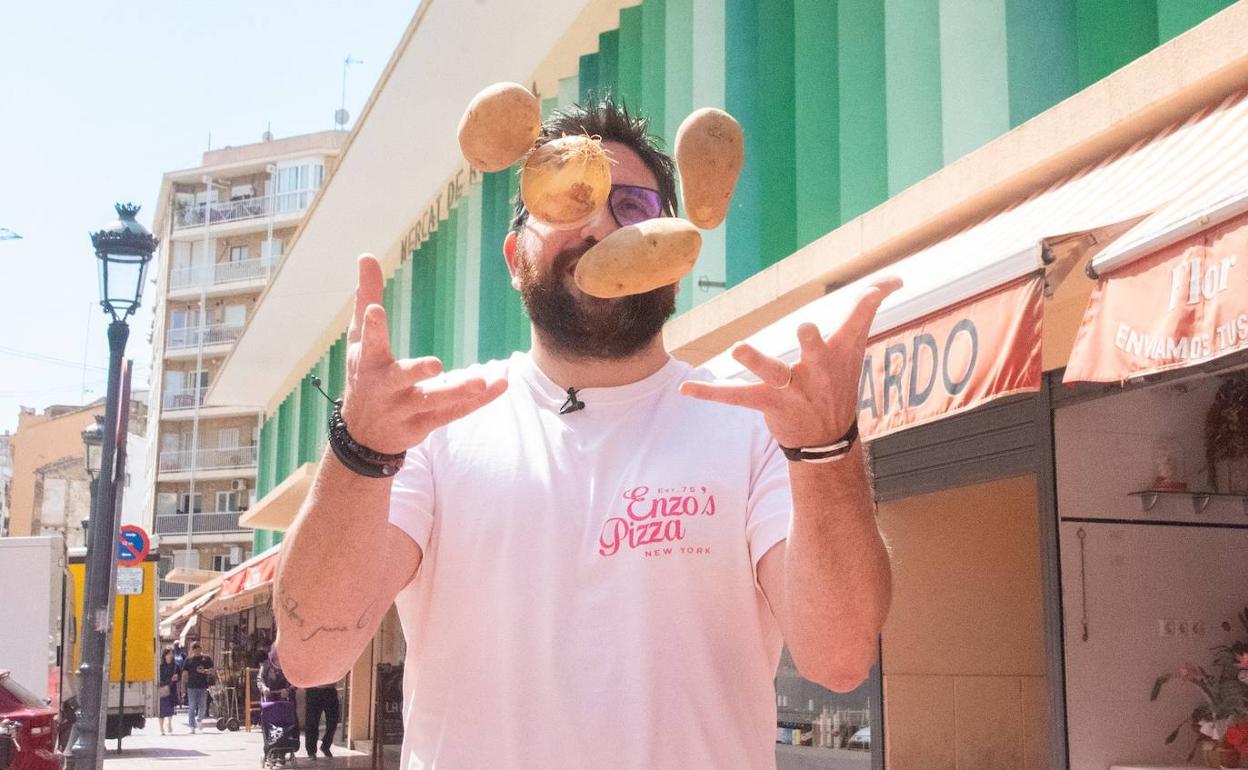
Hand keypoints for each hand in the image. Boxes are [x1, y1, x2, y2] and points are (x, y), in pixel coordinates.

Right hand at [342, 254, 508, 453]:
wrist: (363, 434)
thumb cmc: (364, 373)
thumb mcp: (359, 338)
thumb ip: (366, 297)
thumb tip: (366, 255)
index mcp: (368, 362)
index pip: (369, 342)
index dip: (372, 327)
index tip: (375, 309)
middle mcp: (385, 387)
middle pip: (400, 378)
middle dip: (415, 372)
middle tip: (435, 364)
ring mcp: (405, 409)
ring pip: (432, 400)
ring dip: (456, 391)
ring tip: (480, 380)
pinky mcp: (425, 424)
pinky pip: (454, 412)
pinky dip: (477, 401)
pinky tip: (499, 385)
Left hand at [679, 277, 900, 446]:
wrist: (827, 436)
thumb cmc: (838, 380)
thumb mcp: (855, 346)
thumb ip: (867, 309)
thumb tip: (894, 280)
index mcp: (838, 352)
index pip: (859, 320)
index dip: (871, 301)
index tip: (887, 284)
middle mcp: (816, 369)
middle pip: (816, 351)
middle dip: (811, 343)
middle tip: (806, 328)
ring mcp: (791, 389)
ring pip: (773, 372)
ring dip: (757, 360)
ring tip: (738, 347)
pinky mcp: (767, 403)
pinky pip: (735, 397)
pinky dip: (710, 393)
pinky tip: (686, 388)